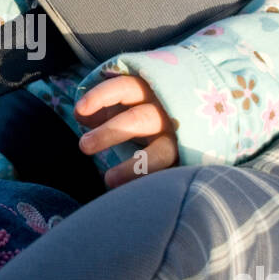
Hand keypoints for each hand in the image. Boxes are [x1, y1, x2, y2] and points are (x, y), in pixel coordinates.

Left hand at [74, 74, 178, 188]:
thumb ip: (105, 108)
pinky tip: (131, 191)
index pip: (124, 88)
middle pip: (138, 119)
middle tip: (84, 146)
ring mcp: (178, 137)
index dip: (101, 97)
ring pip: (160, 152)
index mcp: (149, 91)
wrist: (198, 120)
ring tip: (109, 179)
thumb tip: (81, 115)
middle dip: (110, 132)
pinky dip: (149, 181)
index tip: (80, 111)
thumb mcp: (128, 103)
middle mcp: (166, 112)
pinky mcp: (186, 159)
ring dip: (133, 166)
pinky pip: (169, 173)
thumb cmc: (148, 111)